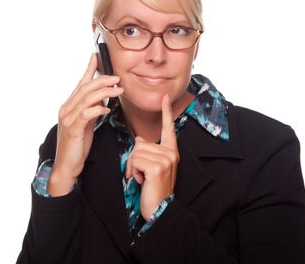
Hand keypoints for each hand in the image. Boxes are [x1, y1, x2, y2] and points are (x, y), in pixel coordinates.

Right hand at [48, 54, 123, 195]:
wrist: (66, 166)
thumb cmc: (77, 146)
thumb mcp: (86, 125)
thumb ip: (91, 111)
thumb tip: (102, 100)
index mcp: (69, 107)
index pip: (80, 84)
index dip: (89, 70)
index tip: (97, 57)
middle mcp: (66, 109)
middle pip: (84, 88)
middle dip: (101, 80)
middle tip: (117, 78)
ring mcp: (68, 119)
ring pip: (86, 98)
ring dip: (104, 92)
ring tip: (118, 90)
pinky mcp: (73, 129)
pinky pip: (86, 114)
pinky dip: (98, 109)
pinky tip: (107, 108)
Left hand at [125, 94, 179, 220]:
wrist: (159, 209)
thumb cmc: (154, 188)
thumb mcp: (152, 168)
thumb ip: (148, 152)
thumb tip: (140, 139)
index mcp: (171, 151)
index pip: (168, 128)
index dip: (166, 111)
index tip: (166, 96)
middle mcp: (171, 153)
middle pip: (140, 143)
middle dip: (134, 159)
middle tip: (141, 174)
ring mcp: (166, 159)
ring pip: (136, 151)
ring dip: (133, 167)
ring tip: (142, 178)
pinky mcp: (158, 166)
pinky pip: (135, 160)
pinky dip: (134, 171)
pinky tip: (142, 181)